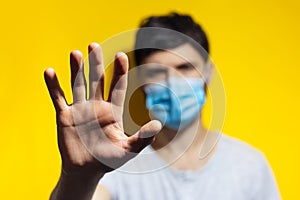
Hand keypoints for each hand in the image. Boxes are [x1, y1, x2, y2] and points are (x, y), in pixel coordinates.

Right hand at [44, 43, 161, 175]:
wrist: (85, 171)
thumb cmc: (108, 160)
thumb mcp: (129, 149)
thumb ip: (143, 137)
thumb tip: (158, 123)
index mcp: (112, 111)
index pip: (117, 87)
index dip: (119, 72)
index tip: (121, 56)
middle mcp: (96, 106)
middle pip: (96, 80)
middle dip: (96, 64)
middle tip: (94, 46)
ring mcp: (79, 110)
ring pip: (78, 85)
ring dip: (76, 70)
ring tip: (75, 53)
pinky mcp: (64, 116)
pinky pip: (58, 98)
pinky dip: (53, 86)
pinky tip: (49, 72)